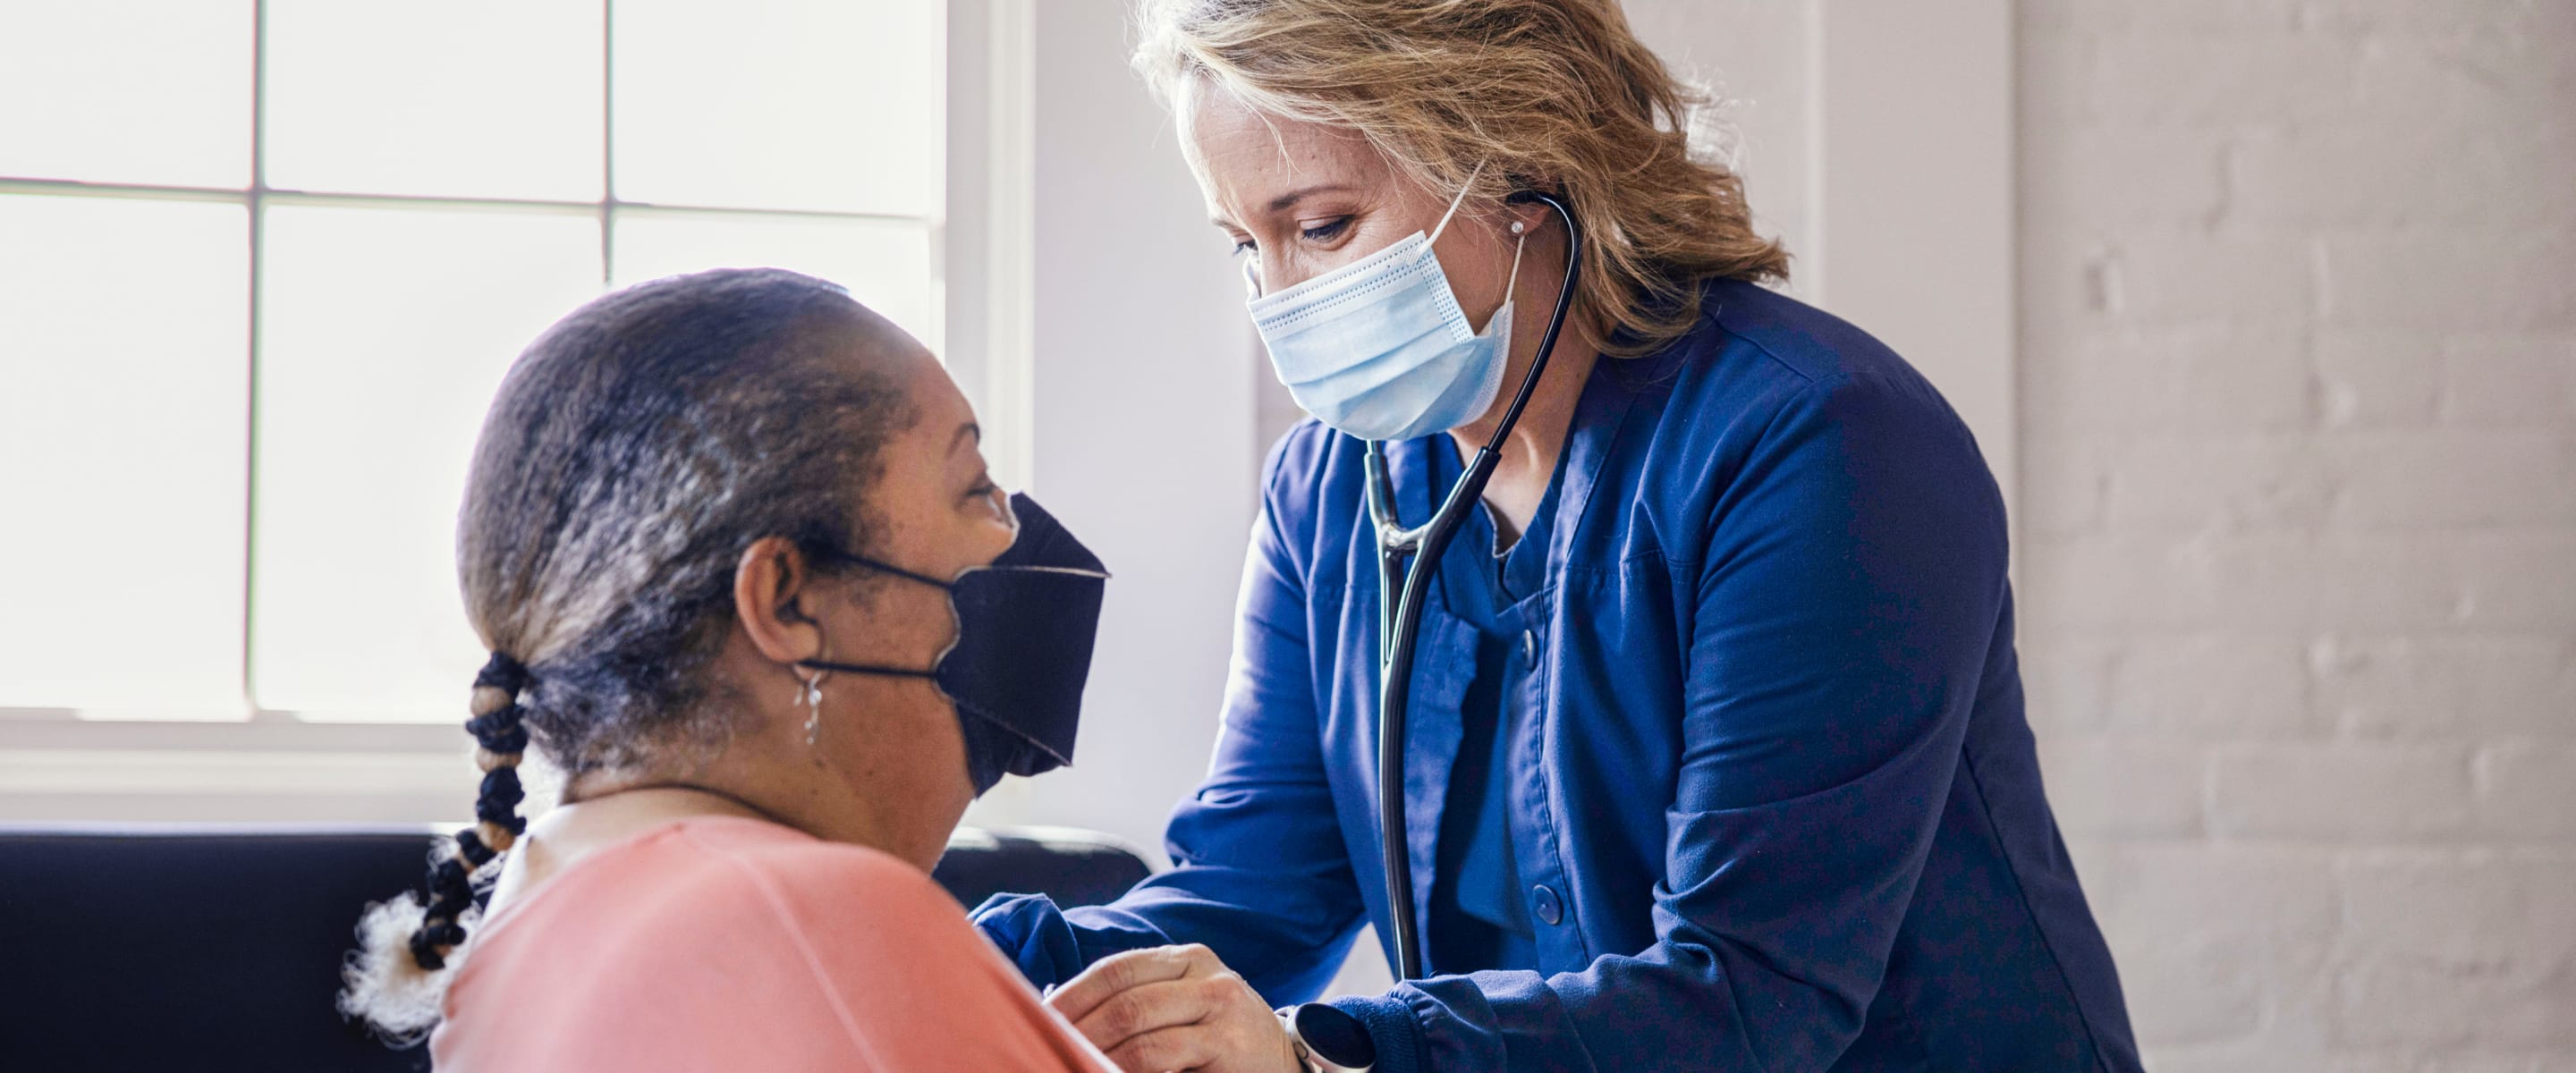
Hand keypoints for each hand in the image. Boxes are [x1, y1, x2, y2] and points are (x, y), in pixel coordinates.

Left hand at [1044, 943, 1301, 1072]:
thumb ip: (1134, 1004)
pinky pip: (1162, 1061)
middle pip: (1124, 1002)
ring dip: (1096, 1057)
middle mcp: (1208, 977)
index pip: (1115, 969)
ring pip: (1141, 1035)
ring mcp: (1224, 1011)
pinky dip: (1125, 1070)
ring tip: (1070, 1067)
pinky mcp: (1230, 1047)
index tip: (1036, 1020)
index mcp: (1187, 960)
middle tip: (1044, 1052)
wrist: (1284, 1066)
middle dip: (1077, 1032)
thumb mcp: (1182, 1008)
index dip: (1072, 995)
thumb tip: (1053, 1011)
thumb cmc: (1219, 1041)